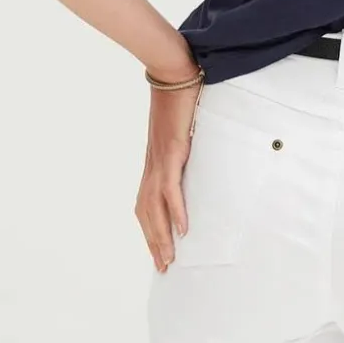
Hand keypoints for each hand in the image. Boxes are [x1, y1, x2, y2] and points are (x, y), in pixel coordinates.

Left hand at [134, 71, 202, 272]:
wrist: (173, 73)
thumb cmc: (179, 98)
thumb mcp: (182, 131)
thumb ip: (185, 148)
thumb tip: (197, 156)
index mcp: (154, 163)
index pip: (146, 205)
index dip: (150, 230)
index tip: (157, 252)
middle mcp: (152, 167)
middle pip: (146, 214)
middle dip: (153, 243)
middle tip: (163, 268)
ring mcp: (159, 161)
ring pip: (155, 208)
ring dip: (161, 236)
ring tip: (170, 259)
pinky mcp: (170, 153)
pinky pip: (171, 189)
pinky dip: (176, 211)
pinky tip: (183, 229)